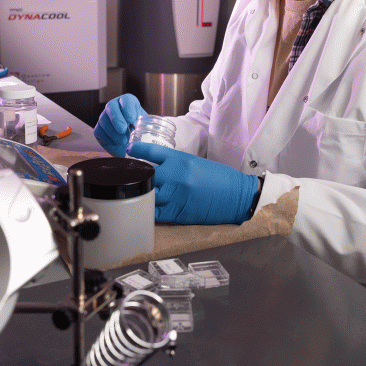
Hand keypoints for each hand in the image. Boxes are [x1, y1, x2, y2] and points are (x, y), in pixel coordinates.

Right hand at [94, 94, 147, 156]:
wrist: (131, 146)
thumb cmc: (141, 133)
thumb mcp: (148, 127)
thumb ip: (150, 125)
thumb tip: (155, 128)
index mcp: (128, 103)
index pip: (126, 99)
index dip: (128, 108)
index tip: (132, 119)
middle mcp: (114, 107)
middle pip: (111, 106)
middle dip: (117, 119)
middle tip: (124, 130)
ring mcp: (104, 117)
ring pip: (104, 120)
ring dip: (114, 132)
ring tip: (124, 141)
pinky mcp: (98, 129)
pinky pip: (99, 132)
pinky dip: (109, 139)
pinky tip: (118, 143)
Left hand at [126, 142, 258, 224]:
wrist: (238, 196)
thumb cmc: (219, 178)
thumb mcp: (196, 162)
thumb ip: (175, 164)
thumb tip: (157, 167)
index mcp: (181, 160)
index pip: (150, 152)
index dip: (136, 150)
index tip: (128, 150)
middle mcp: (175, 176)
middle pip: (144, 175)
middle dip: (134, 176)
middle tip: (127, 176)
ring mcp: (176, 196)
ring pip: (146, 196)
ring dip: (140, 195)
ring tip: (133, 194)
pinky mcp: (179, 213)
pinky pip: (155, 214)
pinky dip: (148, 212)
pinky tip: (144, 210)